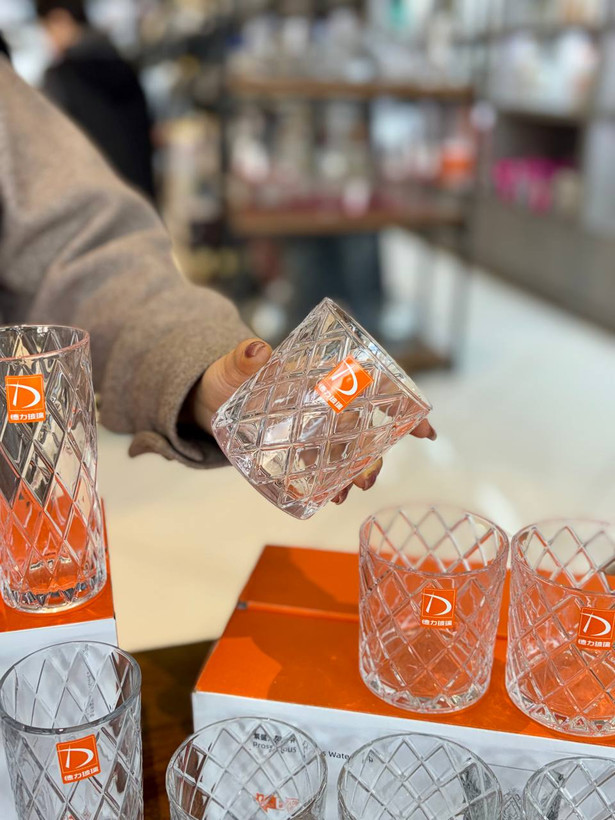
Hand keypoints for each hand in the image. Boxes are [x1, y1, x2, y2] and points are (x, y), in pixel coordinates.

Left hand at [192, 338, 436, 503]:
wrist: (208, 400)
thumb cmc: (228, 378)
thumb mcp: (232, 366)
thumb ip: (242, 359)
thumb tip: (256, 349)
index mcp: (322, 380)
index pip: (371, 389)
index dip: (401, 408)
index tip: (424, 429)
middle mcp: (324, 406)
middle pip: (362, 430)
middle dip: (374, 456)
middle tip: (367, 480)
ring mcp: (311, 432)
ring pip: (345, 454)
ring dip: (352, 475)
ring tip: (343, 495)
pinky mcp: (295, 453)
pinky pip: (320, 470)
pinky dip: (328, 484)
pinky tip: (327, 497)